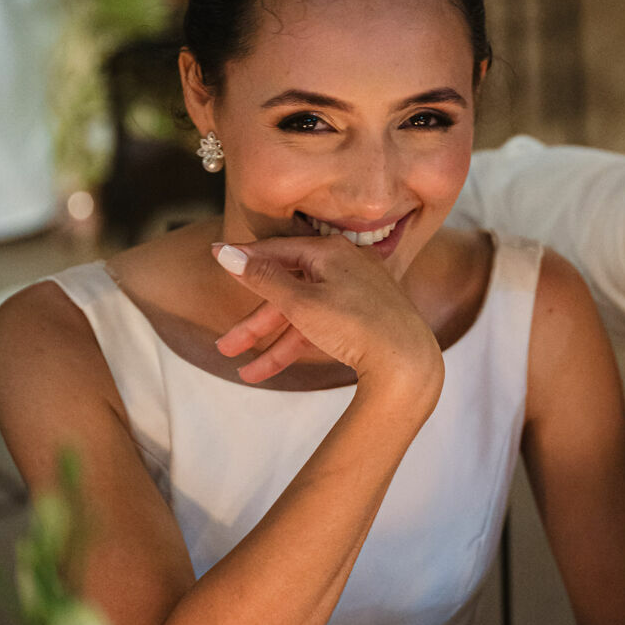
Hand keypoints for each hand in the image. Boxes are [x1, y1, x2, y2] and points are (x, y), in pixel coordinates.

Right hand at [212, 236, 442, 400]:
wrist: (408, 362)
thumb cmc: (357, 325)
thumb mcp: (301, 302)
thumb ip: (262, 278)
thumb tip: (225, 252)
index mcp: (330, 252)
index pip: (277, 250)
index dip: (244, 258)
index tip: (216, 256)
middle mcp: (344, 267)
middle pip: (287, 290)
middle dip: (254, 324)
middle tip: (225, 346)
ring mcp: (356, 295)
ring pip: (302, 316)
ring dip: (272, 345)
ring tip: (246, 375)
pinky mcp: (364, 320)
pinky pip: (321, 329)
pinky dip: (298, 348)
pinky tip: (273, 370)